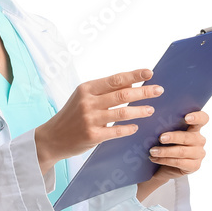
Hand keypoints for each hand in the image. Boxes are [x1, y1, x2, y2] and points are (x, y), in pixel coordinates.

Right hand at [35, 68, 162, 171]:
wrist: (52, 138)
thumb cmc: (71, 116)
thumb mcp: (83, 98)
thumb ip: (104, 91)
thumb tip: (131, 82)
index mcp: (86, 89)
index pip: (115, 79)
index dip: (134, 75)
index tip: (150, 72)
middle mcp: (87, 102)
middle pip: (122, 94)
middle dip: (144, 91)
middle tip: (159, 90)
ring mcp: (90, 119)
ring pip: (122, 112)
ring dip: (140, 110)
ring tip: (151, 110)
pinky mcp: (93, 135)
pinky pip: (117, 131)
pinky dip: (129, 128)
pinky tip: (136, 127)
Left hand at [147, 110, 208, 181]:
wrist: (163, 165)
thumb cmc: (164, 144)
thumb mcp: (165, 133)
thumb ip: (165, 125)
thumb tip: (150, 115)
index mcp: (194, 127)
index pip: (202, 118)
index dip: (197, 117)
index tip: (186, 118)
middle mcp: (199, 140)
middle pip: (188, 137)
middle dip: (173, 137)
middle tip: (161, 138)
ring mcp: (198, 153)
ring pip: (182, 151)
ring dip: (165, 151)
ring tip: (152, 151)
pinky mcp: (194, 166)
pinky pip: (179, 162)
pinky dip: (165, 160)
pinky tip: (155, 158)